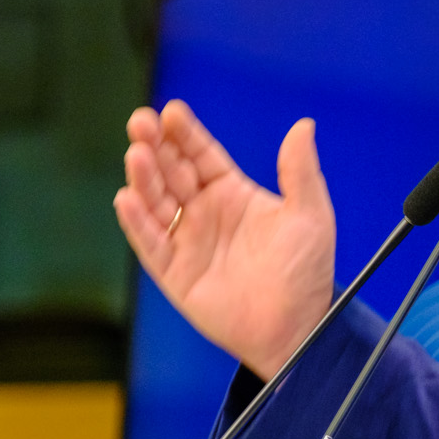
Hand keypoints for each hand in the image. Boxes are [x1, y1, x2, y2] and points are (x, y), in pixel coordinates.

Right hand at [113, 101, 334, 376]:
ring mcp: (187, 241)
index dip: (185, 134)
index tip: (172, 111)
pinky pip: (150, 244)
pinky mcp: (174, 273)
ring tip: (137, 155)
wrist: (297, 327)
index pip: (202, 155)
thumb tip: (304, 125)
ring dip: (144, 178)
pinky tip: (128, 199)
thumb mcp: (310, 215)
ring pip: (156, 203)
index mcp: (234, 194)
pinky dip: (137, 222)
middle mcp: (205, 213)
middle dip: (156, 147)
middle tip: (141, 122)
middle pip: (172, 172)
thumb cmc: (306, 271)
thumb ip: (301, 171)